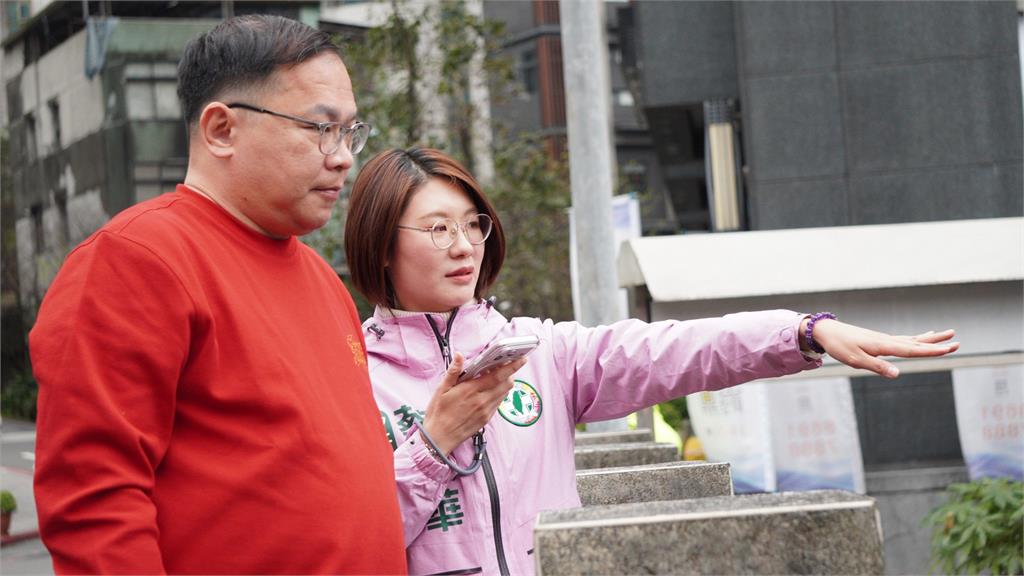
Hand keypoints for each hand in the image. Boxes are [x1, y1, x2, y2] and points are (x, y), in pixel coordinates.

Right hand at [421, 353, 526, 454]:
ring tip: (496, 376)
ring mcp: (486, 411)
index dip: (511, 366)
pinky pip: (498, 403)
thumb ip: (453, 371)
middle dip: (510, 373)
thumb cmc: (438, 413)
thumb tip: (460, 356)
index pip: (498, 376)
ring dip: (505, 383)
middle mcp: (482, 401)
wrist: (439, 438)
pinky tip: (489, 390)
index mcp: (471, 390)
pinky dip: (498, 394)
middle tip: (505, 365)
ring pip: (504, 393)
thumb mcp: (441, 389)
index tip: (520, 359)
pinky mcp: (486, 419)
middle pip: (507, 384)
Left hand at [805, 318, 958, 378]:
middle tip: (957, 342)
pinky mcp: (879, 340)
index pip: (913, 350)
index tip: (950, 349)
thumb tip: (898, 374)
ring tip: (947, 334)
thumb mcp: (856, 360)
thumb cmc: (839, 346)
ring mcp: (884, 339)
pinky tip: (922, 337)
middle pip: (917, 343)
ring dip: (930, 338)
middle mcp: (887, 340)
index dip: (932, 351)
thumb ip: (878, 367)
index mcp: (884, 345)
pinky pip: (903, 339)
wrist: (826, 331)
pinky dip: (916, 338)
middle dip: (937, 344)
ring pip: (912, 339)